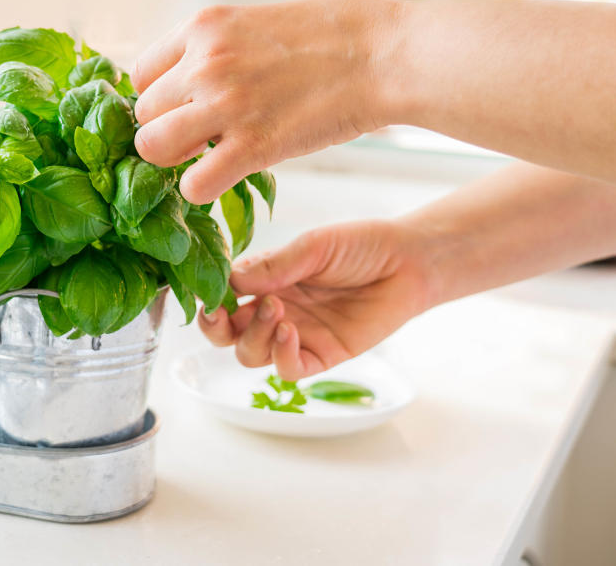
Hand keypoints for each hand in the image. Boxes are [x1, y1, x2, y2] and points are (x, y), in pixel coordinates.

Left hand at [131, 0, 399, 203]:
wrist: (383, 54)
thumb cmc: (333, 35)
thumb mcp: (256, 22)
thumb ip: (217, 49)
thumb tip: (191, 81)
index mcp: (203, 27)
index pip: (140, 75)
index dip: (160, 99)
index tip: (184, 109)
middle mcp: (204, 63)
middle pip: (143, 115)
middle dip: (167, 130)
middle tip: (201, 137)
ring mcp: (225, 104)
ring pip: (152, 148)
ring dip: (174, 161)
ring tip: (206, 158)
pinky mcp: (252, 146)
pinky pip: (193, 185)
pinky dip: (202, 190)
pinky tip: (225, 179)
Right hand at [198, 220, 440, 379]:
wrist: (409, 262)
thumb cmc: (360, 246)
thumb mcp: (313, 247)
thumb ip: (273, 265)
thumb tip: (230, 279)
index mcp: (265, 280)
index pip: (222, 295)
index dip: (209, 297)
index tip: (207, 292)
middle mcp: (273, 310)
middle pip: (226, 333)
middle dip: (216, 327)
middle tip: (222, 312)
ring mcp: (296, 335)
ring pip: (250, 354)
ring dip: (253, 336)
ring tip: (276, 310)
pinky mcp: (322, 355)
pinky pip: (288, 370)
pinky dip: (280, 356)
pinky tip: (289, 332)